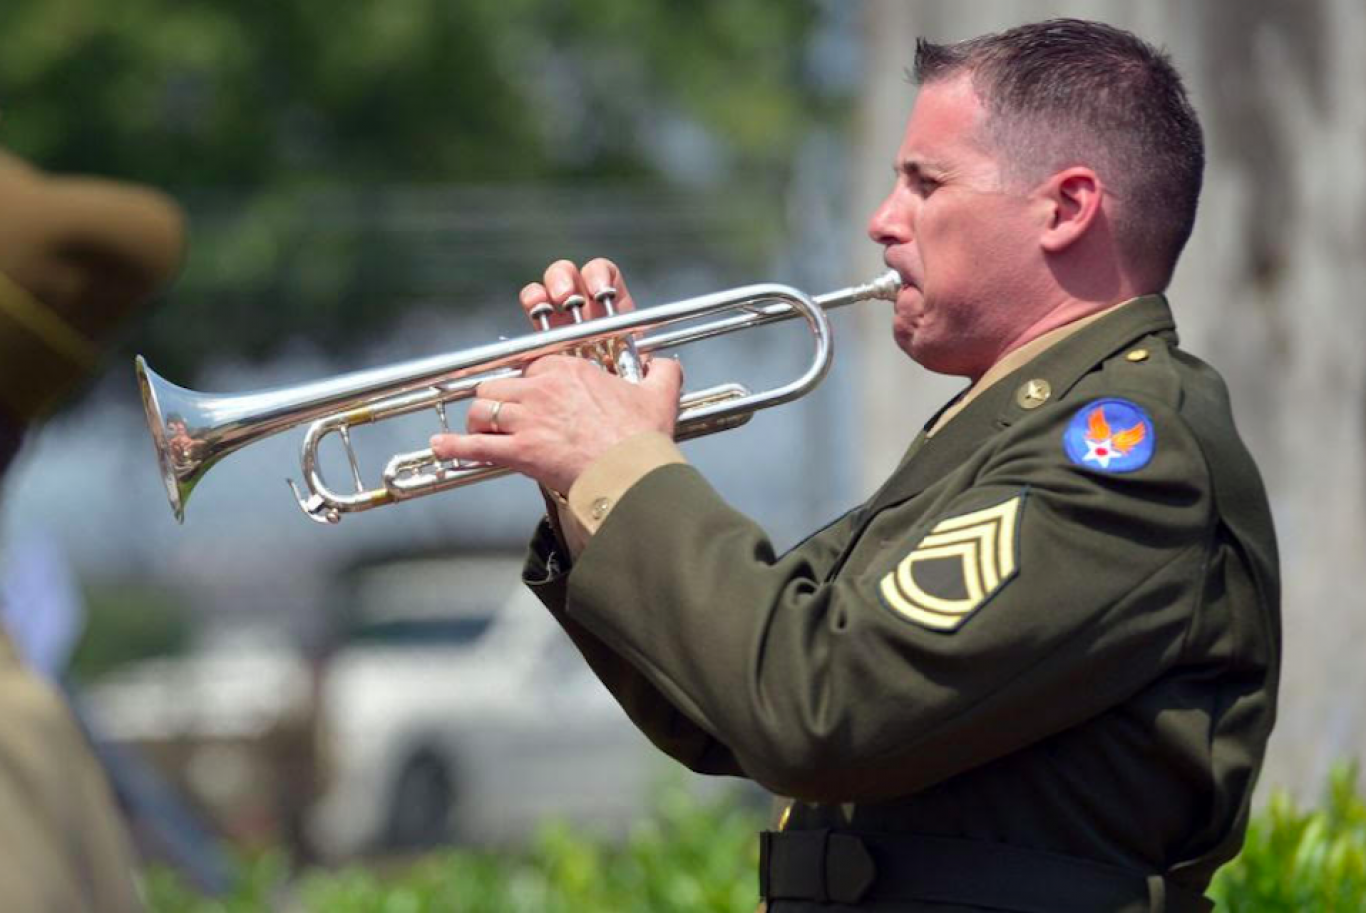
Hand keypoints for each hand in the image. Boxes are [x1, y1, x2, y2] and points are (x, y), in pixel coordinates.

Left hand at [430, 259, 680, 493]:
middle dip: (495, 399)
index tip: (531, 393)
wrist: (632, 473)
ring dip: (477, 421)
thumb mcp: (659, 394)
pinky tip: (440, 448)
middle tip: (500, 413)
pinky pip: (475, 447)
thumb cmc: (643, 437)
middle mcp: (542, 389)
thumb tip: (665, 363)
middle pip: (498, 385)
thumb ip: (661, 371)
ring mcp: (527, 420)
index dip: (528, 381)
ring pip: (482, 410)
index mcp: (569, 370)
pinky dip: (454, 448)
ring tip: (478, 430)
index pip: (531, 365)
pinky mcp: (519, 452)